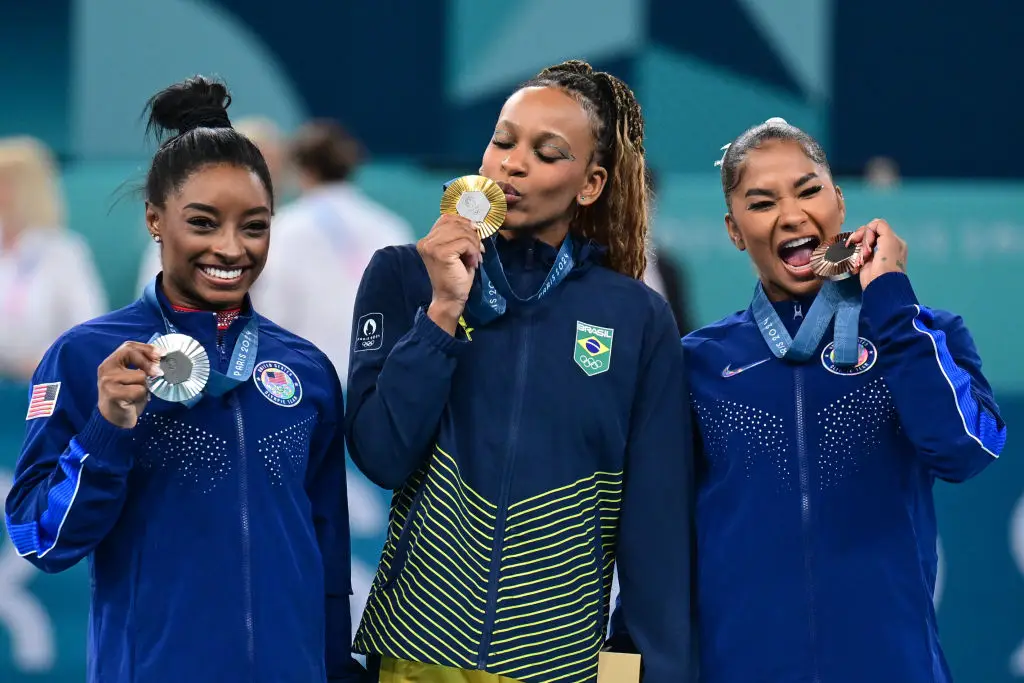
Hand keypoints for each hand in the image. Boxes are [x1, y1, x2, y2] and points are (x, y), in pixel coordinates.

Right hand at [97, 342, 162, 428]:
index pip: (128, 346)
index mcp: (111, 362)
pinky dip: (142, 396)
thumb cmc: (127, 397)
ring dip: (145, 386)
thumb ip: (141, 367)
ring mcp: (107, 380)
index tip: (161, 353)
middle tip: (159, 372)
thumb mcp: (133, 378)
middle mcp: (106, 368)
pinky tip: (134, 401)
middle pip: (131, 355)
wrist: (114, 420)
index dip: (146, 348)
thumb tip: (161, 359)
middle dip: (149, 363)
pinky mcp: (112, 393)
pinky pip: (138, 390)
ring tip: (138, 393)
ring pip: (139, 375)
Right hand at [416, 214, 483, 333]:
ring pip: (462, 232)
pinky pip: (465, 242)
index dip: (464, 223)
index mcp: (427, 239)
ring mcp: (431, 247)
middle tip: (478, 250)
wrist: (450, 298)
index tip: (474, 236)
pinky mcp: (441, 253)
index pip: (447, 218)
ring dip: (474, 244)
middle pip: (456, 223)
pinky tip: (473, 262)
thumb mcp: (457, 250)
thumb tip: (475, 223)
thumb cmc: (455, 276)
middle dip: (472, 235)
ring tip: (475, 257)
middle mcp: (426, 241)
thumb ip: (459, 235)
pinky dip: (473, 251)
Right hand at [846, 218, 907, 288]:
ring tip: (862, 257)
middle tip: (862, 248)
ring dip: (859, 248)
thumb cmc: (887, 261)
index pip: (877, 226)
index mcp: (893, 240)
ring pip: (861, 242)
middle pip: (868, 233)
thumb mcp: (889, 239)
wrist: (881, 283)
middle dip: (863, 238)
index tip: (869, 241)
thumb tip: (870, 225)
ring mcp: (874, 254)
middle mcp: (884, 245)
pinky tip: (858, 261)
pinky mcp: (865, 262)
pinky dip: (855, 254)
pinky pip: (857, 252)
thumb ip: (881, 226)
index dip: (870, 231)